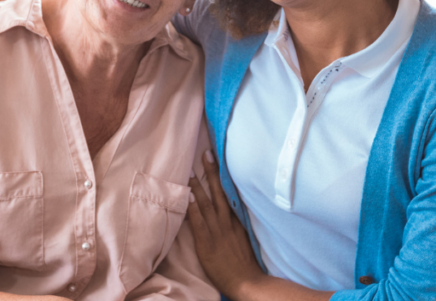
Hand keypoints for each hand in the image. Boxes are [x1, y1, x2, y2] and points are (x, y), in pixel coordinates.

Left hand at [187, 150, 266, 299]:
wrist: (247, 282)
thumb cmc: (245, 264)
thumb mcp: (245, 239)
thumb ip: (237, 225)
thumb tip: (232, 211)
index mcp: (236, 221)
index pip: (229, 194)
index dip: (223, 177)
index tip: (218, 160)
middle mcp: (227, 222)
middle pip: (219, 192)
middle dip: (212, 172)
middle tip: (206, 153)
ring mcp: (217, 231)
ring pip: (207, 203)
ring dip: (198, 185)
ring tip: (190, 170)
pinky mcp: (207, 242)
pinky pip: (199, 222)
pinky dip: (193, 208)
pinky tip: (188, 195)